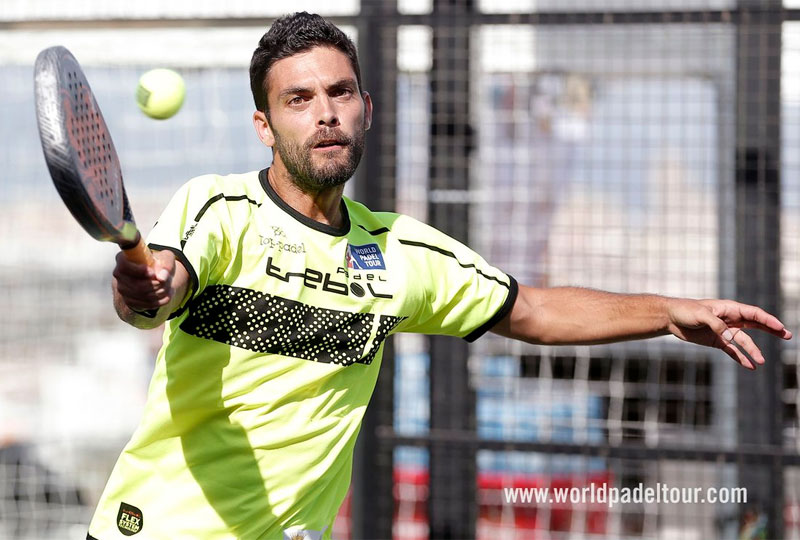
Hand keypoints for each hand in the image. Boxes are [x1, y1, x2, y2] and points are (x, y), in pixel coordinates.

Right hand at [112, 249, 177, 311]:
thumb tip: (161, 278)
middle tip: (165, 282)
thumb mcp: (166, 258)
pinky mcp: (129, 301)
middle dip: (155, 285)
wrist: (156, 276)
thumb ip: (166, 264)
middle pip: (137, 285)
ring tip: (167, 286)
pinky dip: (159, 300)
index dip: (138, 271)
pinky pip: (146, 304)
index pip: (124, 266)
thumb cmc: (159, 264)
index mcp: (123, 258)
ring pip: (143, 296)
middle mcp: (119, 274)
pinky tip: (165, 294)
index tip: (152, 273)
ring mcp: (122, 289)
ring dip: (159, 292)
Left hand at [666, 298, 791, 368]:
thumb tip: (730, 337)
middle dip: (771, 330)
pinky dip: (741, 358)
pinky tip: (750, 366)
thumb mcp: (701, 314)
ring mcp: (725, 331)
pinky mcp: (717, 341)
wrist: (671, 318)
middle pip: (756, 325)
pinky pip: (733, 351)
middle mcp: (730, 319)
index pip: (753, 313)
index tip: (780, 327)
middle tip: (787, 335)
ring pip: (745, 342)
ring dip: (753, 351)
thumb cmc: (686, 311)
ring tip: (761, 361)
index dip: (768, 320)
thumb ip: (716, 324)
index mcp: (729, 309)